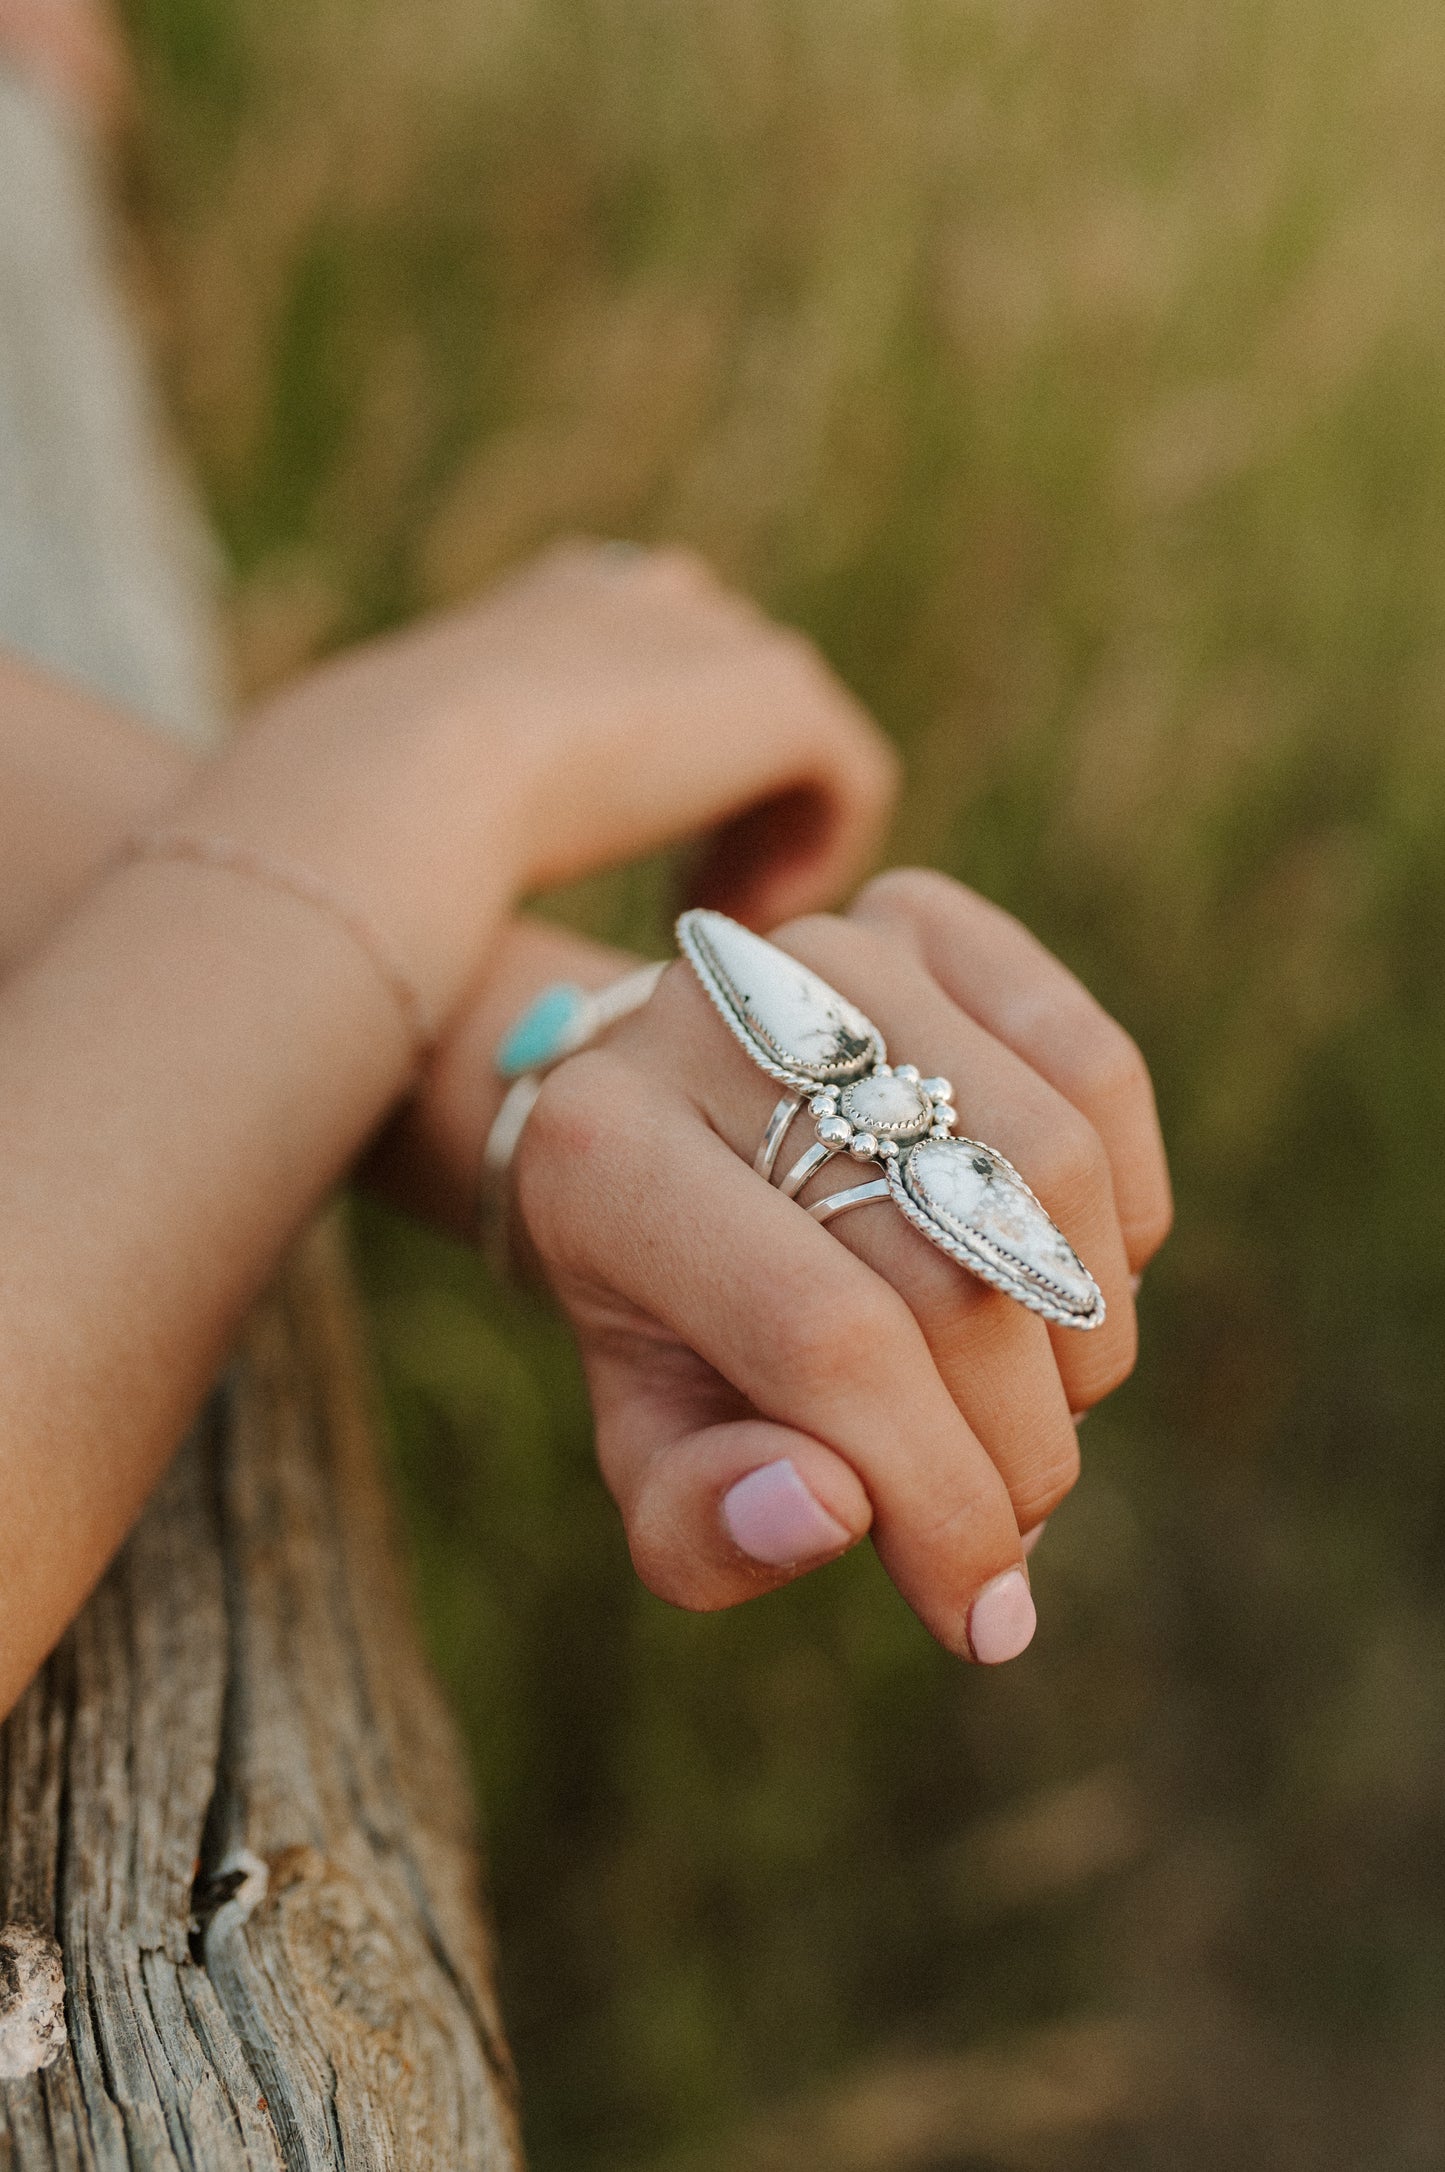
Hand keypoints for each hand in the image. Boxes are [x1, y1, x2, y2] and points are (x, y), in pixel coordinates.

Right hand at [220, 541, 897, 1023]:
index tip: (632, 876)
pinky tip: (745, 925)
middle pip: (735, 696)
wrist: (391, 788)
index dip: (664, 777)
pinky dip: (815, 858)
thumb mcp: (393, 808)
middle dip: (728, 806)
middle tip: (692, 916)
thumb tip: (400, 885)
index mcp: (553, 605)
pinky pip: (849, 778)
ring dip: (768, 840)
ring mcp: (717, 633)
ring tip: (716, 933)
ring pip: (794, 743)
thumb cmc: (355, 821)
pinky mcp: (778, 693)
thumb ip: (443, 816)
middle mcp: (641, 593)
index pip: (649, 665)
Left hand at [512, 873, 1171, 1662]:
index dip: (940, 1499)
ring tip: (1028, 1408)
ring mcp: (832, 947)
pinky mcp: (929, 917)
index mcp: (601, 1157)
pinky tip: (1068, 1280)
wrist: (663, 1129)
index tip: (985, 1616)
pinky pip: (1102, 1073)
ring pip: (1052, 1172)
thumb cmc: (660, 1314)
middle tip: (1008, 1522)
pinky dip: (1124, 1213)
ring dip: (1083, 1341)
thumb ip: (700, 1516)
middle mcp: (716, 1017)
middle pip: (956, 1271)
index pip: (823, 1343)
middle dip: (1017, 1448)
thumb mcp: (648, 1438)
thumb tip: (819, 1514)